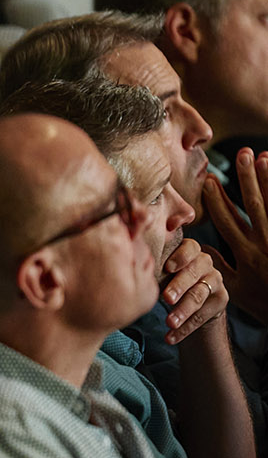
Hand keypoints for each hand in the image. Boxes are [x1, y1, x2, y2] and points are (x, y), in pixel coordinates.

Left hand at [160, 237, 228, 344]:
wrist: (190, 303)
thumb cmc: (167, 280)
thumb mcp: (161, 271)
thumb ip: (153, 265)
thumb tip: (132, 263)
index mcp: (190, 250)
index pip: (190, 248)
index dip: (180, 257)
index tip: (167, 268)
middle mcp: (205, 263)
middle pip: (193, 273)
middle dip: (179, 286)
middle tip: (167, 298)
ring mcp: (215, 281)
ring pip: (199, 295)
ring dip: (183, 311)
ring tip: (169, 323)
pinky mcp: (221, 300)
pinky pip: (202, 315)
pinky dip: (185, 328)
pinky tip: (170, 337)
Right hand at [202, 153, 267, 324]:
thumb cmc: (265, 304)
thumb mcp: (236, 290)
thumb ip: (218, 267)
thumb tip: (198, 250)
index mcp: (244, 254)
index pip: (226, 220)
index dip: (217, 198)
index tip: (210, 179)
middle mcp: (262, 243)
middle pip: (252, 204)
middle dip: (246, 178)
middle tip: (243, 153)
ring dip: (267, 180)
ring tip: (264, 156)